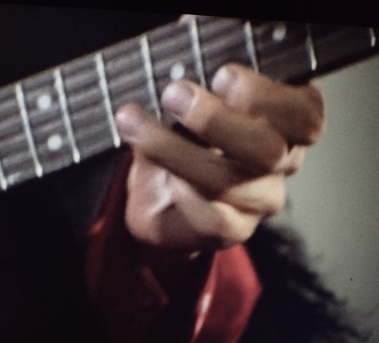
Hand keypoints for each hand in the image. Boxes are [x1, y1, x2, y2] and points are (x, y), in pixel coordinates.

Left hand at [115, 63, 324, 257]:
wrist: (161, 193)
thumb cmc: (184, 134)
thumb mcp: (195, 93)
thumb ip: (202, 61)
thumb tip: (191, 22)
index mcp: (284, 123)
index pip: (303, 114)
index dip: (267, 97)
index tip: (222, 75)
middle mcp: (280, 163)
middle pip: (267, 149)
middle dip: (215, 120)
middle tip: (173, 94)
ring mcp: (257, 199)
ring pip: (228, 181)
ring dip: (173, 149)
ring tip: (132, 122)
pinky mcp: (229, 228)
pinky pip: (209, 213)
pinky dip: (176, 185)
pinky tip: (151, 166)